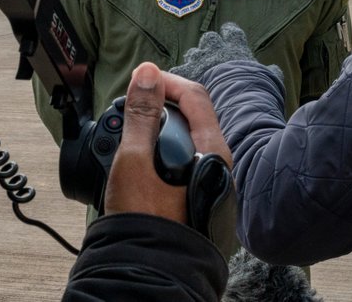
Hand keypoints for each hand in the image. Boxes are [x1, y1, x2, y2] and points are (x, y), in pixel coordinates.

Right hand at [102, 63, 231, 218]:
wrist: (151, 277)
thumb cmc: (147, 226)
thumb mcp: (135, 163)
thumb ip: (142, 115)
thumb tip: (148, 74)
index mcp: (213, 151)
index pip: (195, 96)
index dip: (165, 82)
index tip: (139, 80)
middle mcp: (221, 165)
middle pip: (193, 117)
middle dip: (160, 107)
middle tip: (130, 109)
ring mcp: (212, 182)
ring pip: (187, 142)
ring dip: (158, 132)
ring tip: (129, 137)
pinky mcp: (200, 196)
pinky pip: (184, 163)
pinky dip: (162, 155)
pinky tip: (141, 164)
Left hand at [170, 22, 280, 83]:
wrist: (236, 105)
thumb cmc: (256, 93)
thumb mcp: (270, 79)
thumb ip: (269, 71)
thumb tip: (273, 69)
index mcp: (236, 48)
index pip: (232, 32)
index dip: (230, 32)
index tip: (228, 32)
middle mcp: (217, 50)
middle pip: (209, 39)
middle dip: (208, 47)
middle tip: (210, 57)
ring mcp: (200, 61)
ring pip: (192, 53)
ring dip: (194, 61)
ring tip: (196, 71)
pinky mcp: (188, 74)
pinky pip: (179, 70)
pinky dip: (182, 76)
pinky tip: (183, 83)